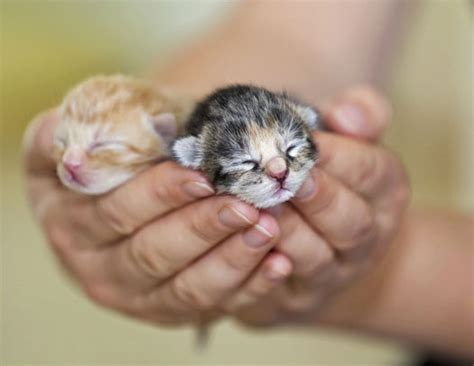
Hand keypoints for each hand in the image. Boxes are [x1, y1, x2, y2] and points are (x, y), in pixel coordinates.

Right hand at [23, 111, 283, 324]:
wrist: (129, 190)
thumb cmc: (118, 153)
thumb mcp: (90, 132)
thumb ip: (83, 128)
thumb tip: (75, 133)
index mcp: (69, 217)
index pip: (115, 211)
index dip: (157, 195)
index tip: (200, 177)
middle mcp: (95, 265)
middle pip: (151, 253)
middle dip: (202, 228)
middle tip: (247, 205)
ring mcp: (134, 294)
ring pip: (183, 287)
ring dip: (230, 260)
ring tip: (268, 229)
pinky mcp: (168, 308)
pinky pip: (209, 304)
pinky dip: (247, 286)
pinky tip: (278, 262)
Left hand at [220, 86, 408, 326]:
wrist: (328, 247)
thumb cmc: (333, 180)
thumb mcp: (352, 143)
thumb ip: (359, 116)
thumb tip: (346, 113)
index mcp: (384, 195)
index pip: (372, 172)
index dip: (340, 155)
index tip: (306, 139)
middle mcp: (366, 239)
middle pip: (350, 221)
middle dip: (317, 196)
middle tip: (282, 174)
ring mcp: (333, 274)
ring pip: (314, 257)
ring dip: (284, 229)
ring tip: (255, 203)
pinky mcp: (298, 297)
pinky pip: (280, 288)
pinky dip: (261, 267)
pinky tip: (241, 241)